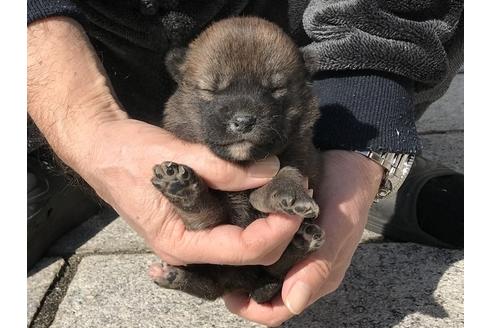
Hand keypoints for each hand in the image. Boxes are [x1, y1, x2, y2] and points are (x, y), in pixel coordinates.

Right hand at [79, 118, 306, 265]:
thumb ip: (222, 167)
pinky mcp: (195, 224)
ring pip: (245, 246)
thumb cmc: (128, 154)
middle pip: (250, 254)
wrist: (102, 148)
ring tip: (286, 191)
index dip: (277, 230)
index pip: (244, 250)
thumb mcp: (175, 156)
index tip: (296, 200)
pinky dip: (255, 217)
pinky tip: (266, 194)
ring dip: (271, 224)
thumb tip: (271, 171)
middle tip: (297, 191)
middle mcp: (189, 249)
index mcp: (181, 243)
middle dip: (281, 229)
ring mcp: (192, 238)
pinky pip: (233, 231)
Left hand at [223, 150, 383, 325]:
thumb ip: (319, 264)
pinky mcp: (289, 234)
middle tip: (217, 268)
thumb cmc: (348, 194)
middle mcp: (303, 269)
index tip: (227, 293)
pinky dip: (249, 245)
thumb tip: (293, 302)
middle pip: (267, 293)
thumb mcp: (337, 226)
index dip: (252, 308)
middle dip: (242, 287)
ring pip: (263, 272)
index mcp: (317, 276)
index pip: (279, 309)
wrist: (351, 159)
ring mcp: (296, 252)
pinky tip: (234, 232)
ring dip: (243, 267)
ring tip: (222, 250)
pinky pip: (265, 249)